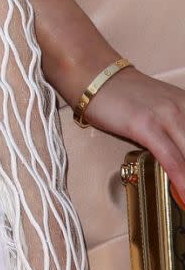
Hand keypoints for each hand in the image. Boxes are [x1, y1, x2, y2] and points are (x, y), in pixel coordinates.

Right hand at [82, 65, 184, 201]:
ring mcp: (164, 115)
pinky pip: (171, 158)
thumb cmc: (125, 96)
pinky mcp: (144, 124)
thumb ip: (177, 133)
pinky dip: (181, 179)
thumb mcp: (162, 109)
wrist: (94, 73)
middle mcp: (182, 107)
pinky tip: (184, 195)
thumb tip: (181, 167)